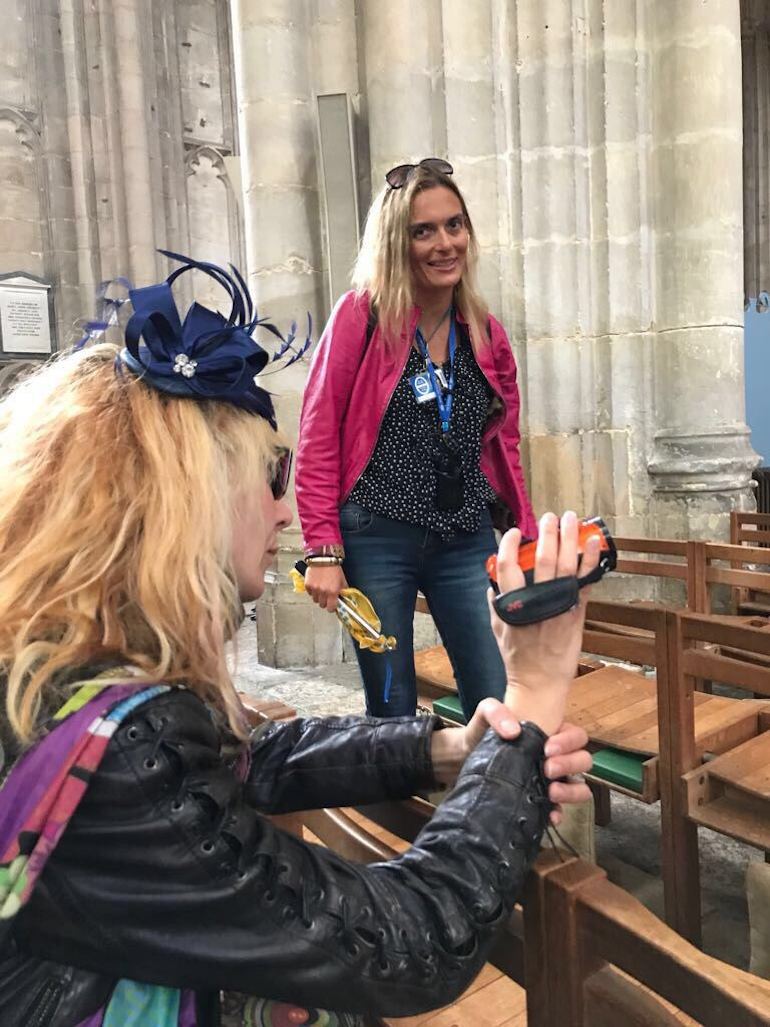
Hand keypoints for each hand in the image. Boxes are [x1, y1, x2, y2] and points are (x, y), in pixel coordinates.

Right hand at [304, 564, 346, 611]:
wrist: (323, 558)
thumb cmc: (334, 568)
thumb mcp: (342, 580)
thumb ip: (342, 591)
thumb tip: (342, 599)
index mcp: (333, 592)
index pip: (331, 608)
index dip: (332, 607)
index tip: (332, 605)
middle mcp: (323, 592)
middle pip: (322, 605)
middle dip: (325, 602)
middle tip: (327, 595)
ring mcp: (314, 589)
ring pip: (315, 600)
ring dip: (318, 596)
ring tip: (321, 588)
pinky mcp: (307, 585)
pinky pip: (309, 593)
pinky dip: (312, 591)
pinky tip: (316, 584)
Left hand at [430, 699, 591, 824]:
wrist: (464, 758)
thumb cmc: (482, 732)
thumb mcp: (486, 713)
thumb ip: (496, 712)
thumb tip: (513, 730)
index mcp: (551, 733)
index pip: (577, 736)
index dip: (569, 742)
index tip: (547, 747)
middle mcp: (557, 756)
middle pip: (583, 761)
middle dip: (569, 765)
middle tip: (547, 768)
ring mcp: (552, 780)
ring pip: (579, 787)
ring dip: (570, 791)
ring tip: (550, 792)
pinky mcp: (541, 800)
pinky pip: (561, 810)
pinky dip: (558, 813)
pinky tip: (549, 815)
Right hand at [488, 510, 600, 734]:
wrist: (540, 682)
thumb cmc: (518, 657)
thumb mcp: (497, 629)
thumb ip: (495, 604)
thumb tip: (493, 583)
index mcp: (512, 604)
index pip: (507, 566)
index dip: (510, 545)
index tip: (515, 533)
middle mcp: (536, 602)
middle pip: (542, 559)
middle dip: (546, 533)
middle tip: (549, 517)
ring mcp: (559, 606)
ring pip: (565, 564)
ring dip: (568, 537)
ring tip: (570, 519)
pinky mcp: (576, 612)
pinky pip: (584, 581)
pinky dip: (590, 560)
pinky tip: (592, 542)